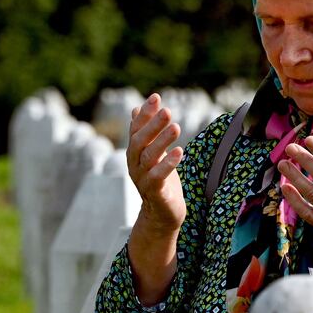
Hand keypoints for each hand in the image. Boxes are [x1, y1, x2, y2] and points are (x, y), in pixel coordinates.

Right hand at [126, 93, 184, 231]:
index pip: (136, 130)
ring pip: (149, 157)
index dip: (145, 114)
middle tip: (168, 111)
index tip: (156, 97)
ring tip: (176, 126)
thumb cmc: (159, 181)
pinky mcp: (155, 193)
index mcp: (134, 154)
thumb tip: (134, 109)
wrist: (161, 215)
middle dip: (153, 125)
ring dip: (162, 141)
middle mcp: (135, 165)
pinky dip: (167, 164)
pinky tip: (179, 152)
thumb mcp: (152, 154)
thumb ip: (144, 132)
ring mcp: (142, 179)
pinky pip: (157, 177)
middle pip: (140, 142)